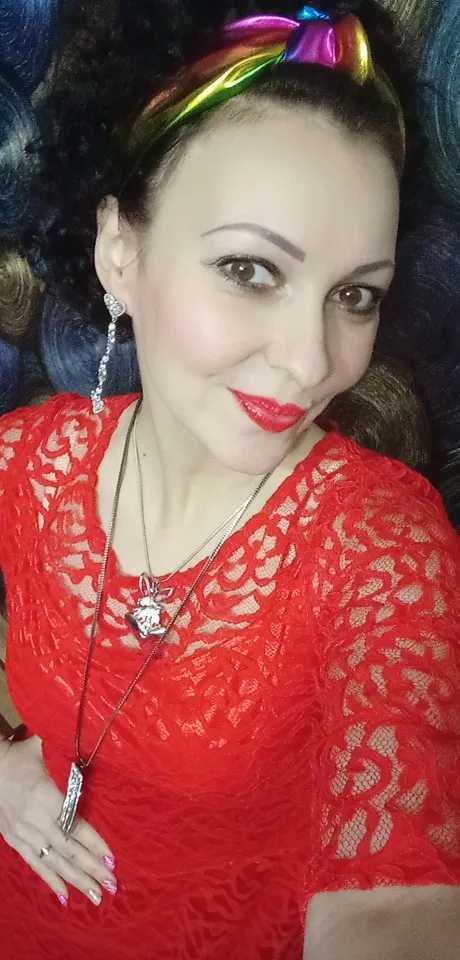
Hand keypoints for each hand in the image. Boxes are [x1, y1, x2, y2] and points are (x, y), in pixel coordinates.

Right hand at [0, 735, 116, 905]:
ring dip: (76, 880)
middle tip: (111, 885)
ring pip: (54, 861)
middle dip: (91, 869)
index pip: (75, 825)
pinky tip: (65, 896)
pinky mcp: (14, 840)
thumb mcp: (44, 750)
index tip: (111, 860)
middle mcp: (36, 819)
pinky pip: (34, 864)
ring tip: (95, 895)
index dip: (94, 844)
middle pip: (68, 849)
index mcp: (46, 796)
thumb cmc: (20, 756)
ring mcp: (24, 833)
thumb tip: (92, 745)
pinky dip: (50, 880)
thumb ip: (68, 755)